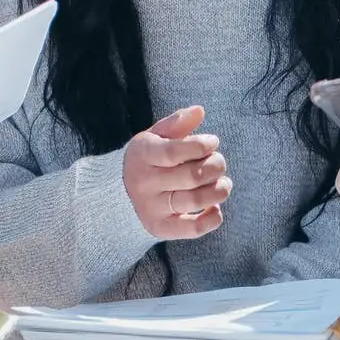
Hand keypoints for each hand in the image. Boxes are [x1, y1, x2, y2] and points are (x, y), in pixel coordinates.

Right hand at [124, 105, 231, 239]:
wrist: (116, 197)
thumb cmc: (146, 161)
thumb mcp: (154, 137)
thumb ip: (176, 124)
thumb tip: (199, 111)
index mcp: (143, 155)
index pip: (174, 152)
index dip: (200, 146)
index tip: (213, 142)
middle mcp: (146, 183)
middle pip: (190, 176)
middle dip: (215, 166)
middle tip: (219, 162)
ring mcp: (153, 208)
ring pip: (194, 200)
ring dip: (219, 190)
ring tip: (223, 183)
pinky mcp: (161, 228)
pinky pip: (192, 228)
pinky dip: (212, 219)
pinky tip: (215, 207)